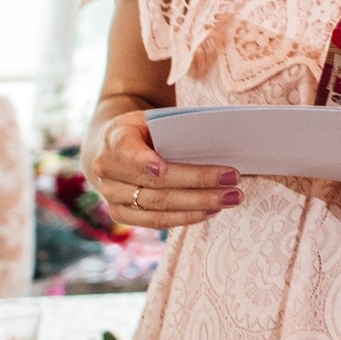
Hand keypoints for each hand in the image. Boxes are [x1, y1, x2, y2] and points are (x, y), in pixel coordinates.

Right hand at [86, 112, 239, 229]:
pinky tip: (210, 211)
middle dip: (197, 182)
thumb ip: (174, 129)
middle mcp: (107, 171)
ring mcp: (111, 196)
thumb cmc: (144, 129)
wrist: (112, 147)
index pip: (127, 151)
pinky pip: (155, 221)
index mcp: (115, 138)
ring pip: (157, 207)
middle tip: (232, 179)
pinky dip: (185, 217)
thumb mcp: (152, 119)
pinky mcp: (120, 214)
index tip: (161, 168)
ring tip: (230, 198)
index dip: (142, 162)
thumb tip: (218, 140)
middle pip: (155, 183)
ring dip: (198, 204)